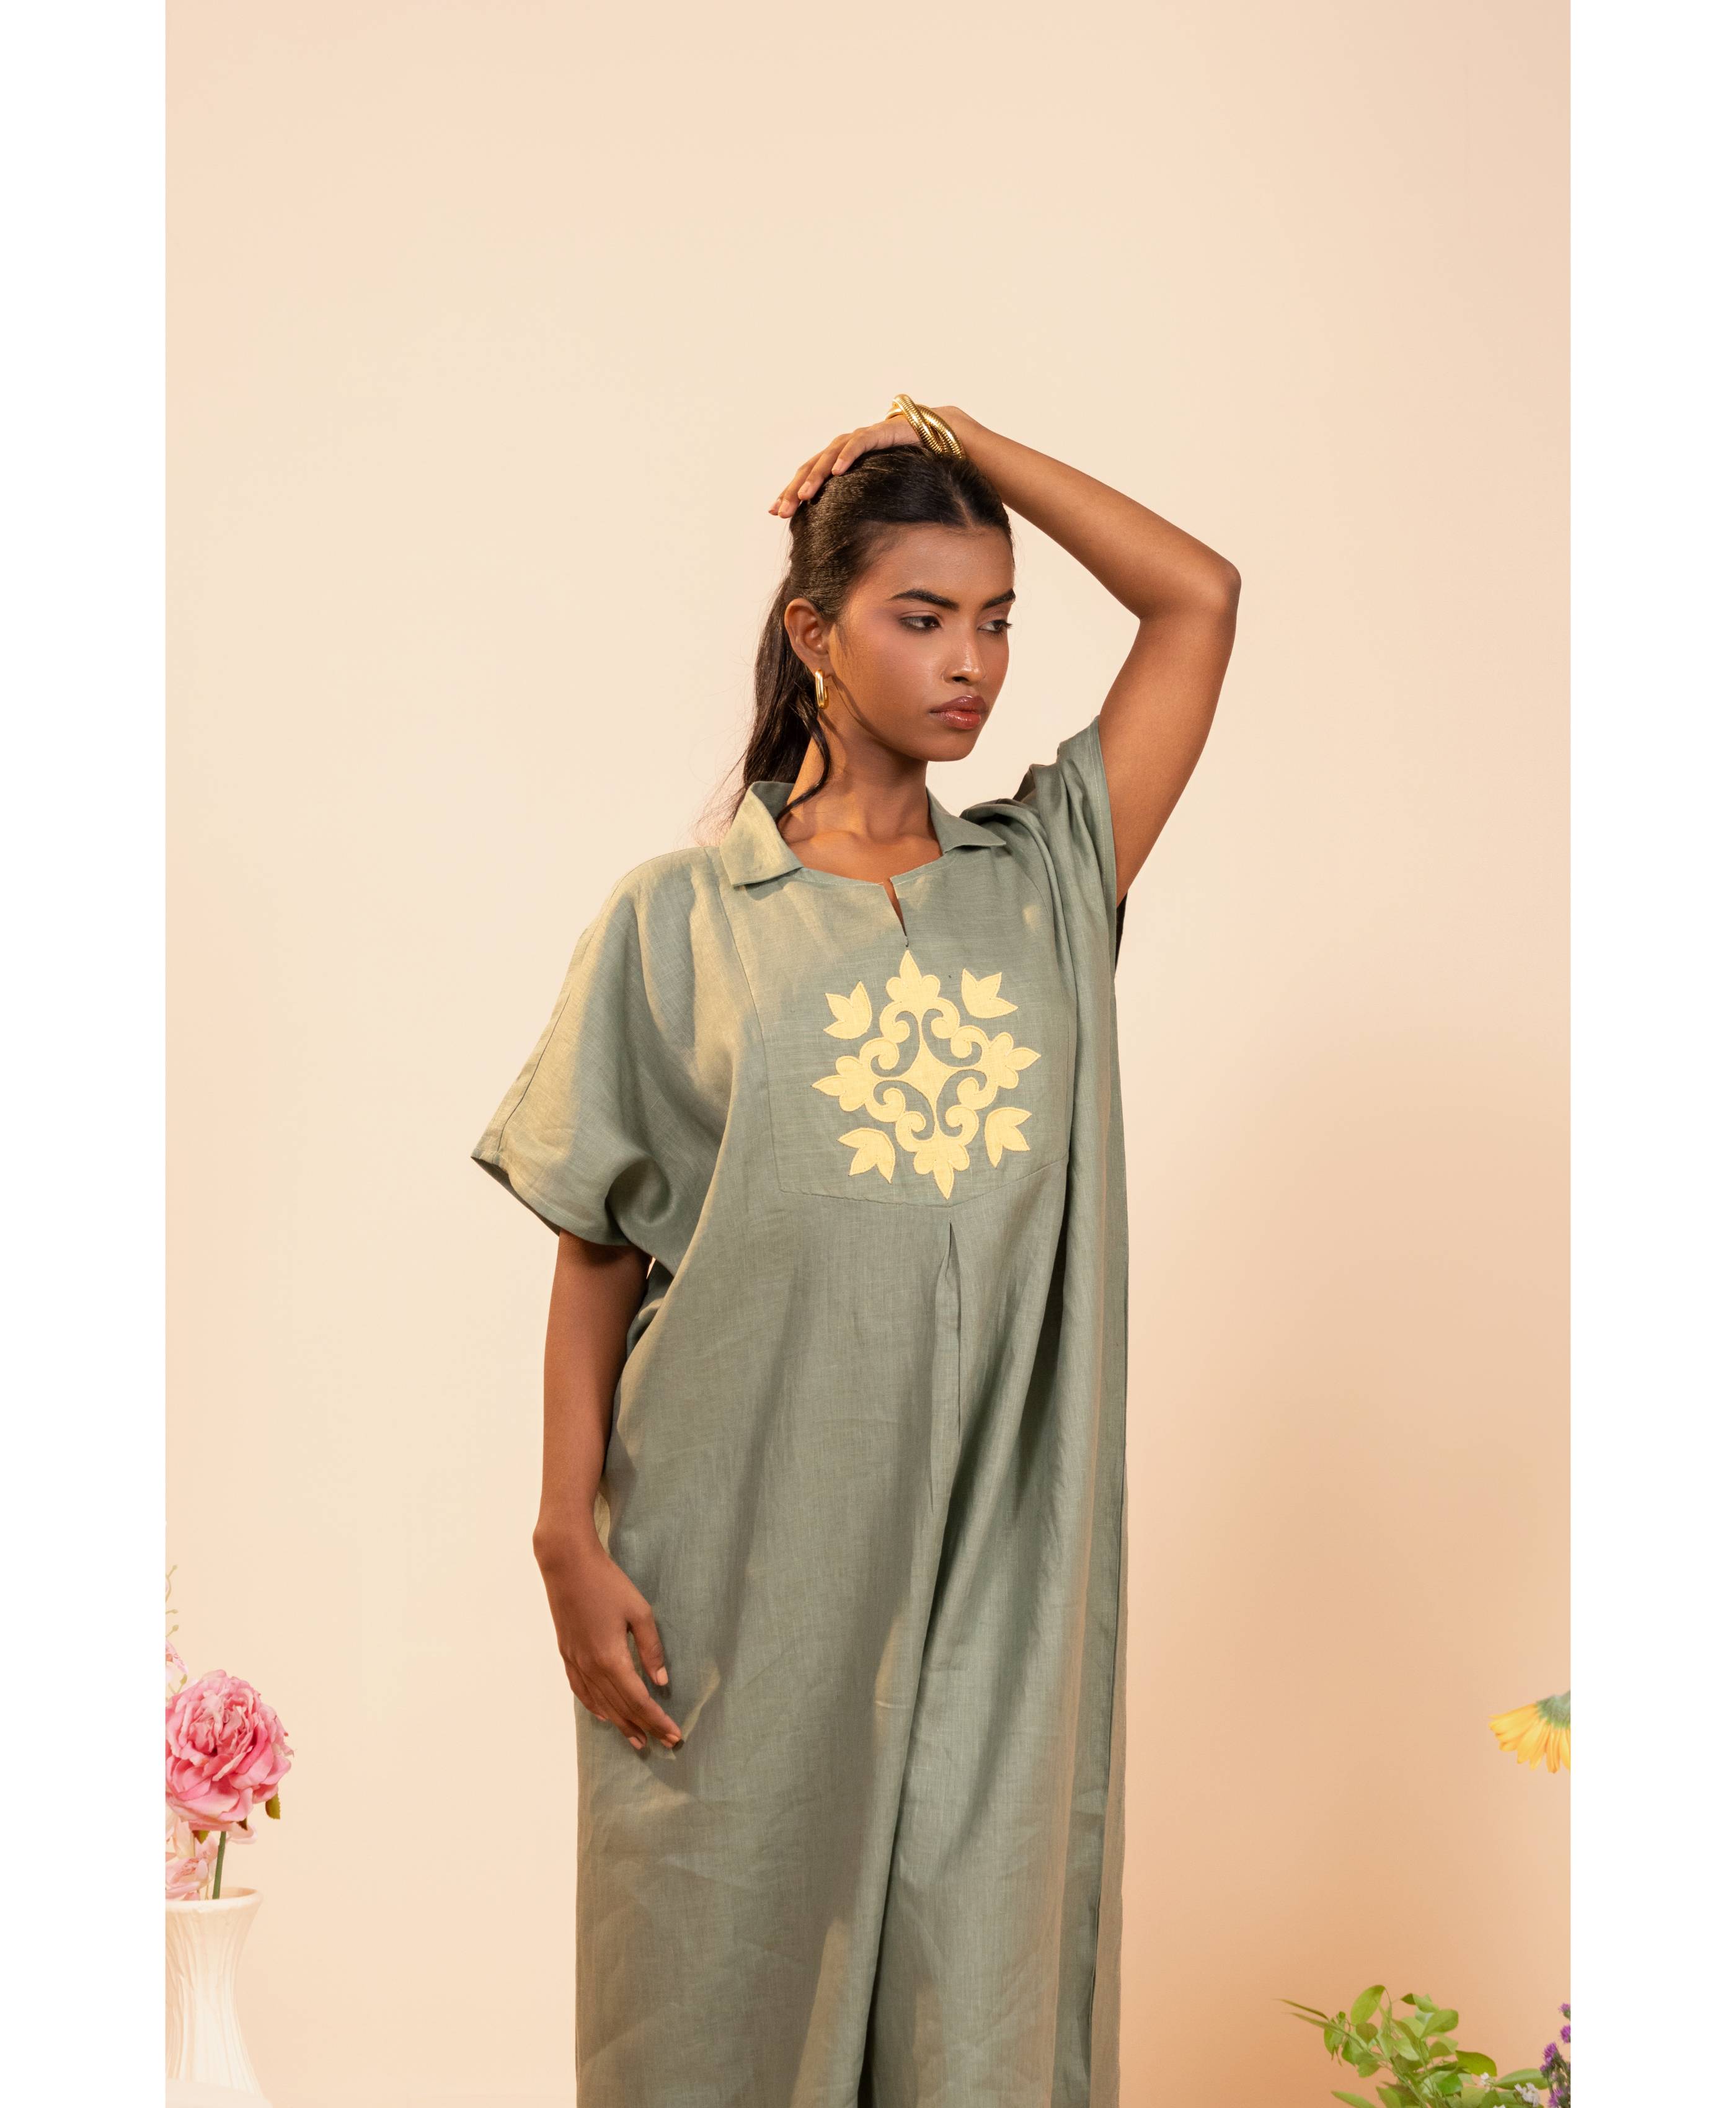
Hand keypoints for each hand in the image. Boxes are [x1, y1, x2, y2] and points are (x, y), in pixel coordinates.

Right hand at [536, 1531, 681, 1752]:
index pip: (639, 1701)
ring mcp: (576, 1663)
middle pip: (620, 1708)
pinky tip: (604, 1716)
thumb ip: (651, 1649)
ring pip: (600, 1704)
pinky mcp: (567, 1655)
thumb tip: (662, 1682)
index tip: (674, 1735)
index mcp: (611, 1659)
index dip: (657, 1720)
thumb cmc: (608, 1584)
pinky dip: (595, 1708)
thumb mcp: (639, 1612)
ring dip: (620, 1724)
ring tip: (637, 1740)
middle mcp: (591, 1668)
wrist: (568, 1565)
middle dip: (644, 1727)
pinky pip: (581, 1691)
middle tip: (663, 1743)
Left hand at [767, 412, 925, 516]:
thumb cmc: (899, 465)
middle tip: (781, 511)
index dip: (789, 493)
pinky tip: (836, 471)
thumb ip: (855, 503)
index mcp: (836, 461)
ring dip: (814, 476)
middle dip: (793, 490)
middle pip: (810, 468)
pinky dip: (846, 456)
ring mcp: (857, 438)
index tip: (775, 513)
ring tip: (803, 495)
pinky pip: (857, 444)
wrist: (928, 436)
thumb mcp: (872, 488)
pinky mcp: (876, 432)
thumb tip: (843, 538)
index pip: (806, 477)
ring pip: (828, 456)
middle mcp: (841, 448)